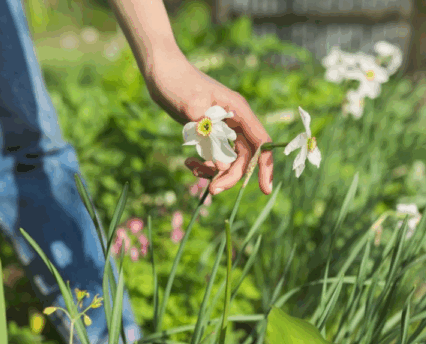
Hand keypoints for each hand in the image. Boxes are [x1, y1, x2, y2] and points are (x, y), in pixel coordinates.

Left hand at [144, 47, 273, 194]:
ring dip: (214, 172)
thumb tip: (222, 164)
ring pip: (229, 160)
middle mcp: (235, 122)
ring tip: (192, 170)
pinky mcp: (209, 133)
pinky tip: (188, 162)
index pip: (261, 143)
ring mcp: (223, 128)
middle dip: (231, 176)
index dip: (265, 167)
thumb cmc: (177, 82)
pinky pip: (214, 156)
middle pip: (244, 158)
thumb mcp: (191, 105)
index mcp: (239, 112)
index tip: (264, 189)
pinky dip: (203, 164)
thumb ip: (209, 133)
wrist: (160, 71)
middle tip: (212, 190)